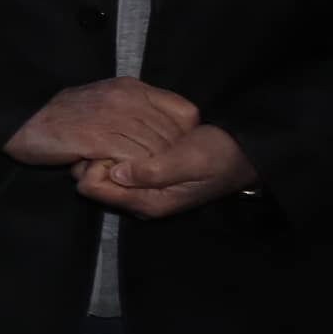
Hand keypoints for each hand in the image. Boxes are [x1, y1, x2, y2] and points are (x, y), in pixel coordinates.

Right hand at [7, 78, 199, 167]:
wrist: (20, 120)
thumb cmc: (61, 117)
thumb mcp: (104, 100)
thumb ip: (133, 109)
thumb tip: (162, 130)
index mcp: (132, 88)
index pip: (185, 112)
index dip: (186, 137)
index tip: (176, 153)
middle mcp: (127, 98)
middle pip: (173, 136)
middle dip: (171, 160)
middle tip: (164, 177)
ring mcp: (113, 117)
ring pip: (156, 151)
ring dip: (153, 171)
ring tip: (146, 182)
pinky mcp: (97, 137)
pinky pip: (133, 160)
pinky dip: (135, 174)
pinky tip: (127, 180)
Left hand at [79, 121, 252, 216]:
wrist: (242, 153)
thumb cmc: (218, 156)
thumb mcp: (190, 161)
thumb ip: (154, 171)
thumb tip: (115, 173)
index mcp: (148, 202)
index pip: (93, 187)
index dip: (93, 163)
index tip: (106, 142)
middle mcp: (139, 201)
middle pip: (90, 181)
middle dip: (92, 158)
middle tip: (105, 132)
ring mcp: (140, 190)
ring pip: (99, 172)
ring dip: (102, 153)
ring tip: (114, 131)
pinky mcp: (144, 178)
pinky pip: (114, 166)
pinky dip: (114, 151)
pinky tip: (123, 135)